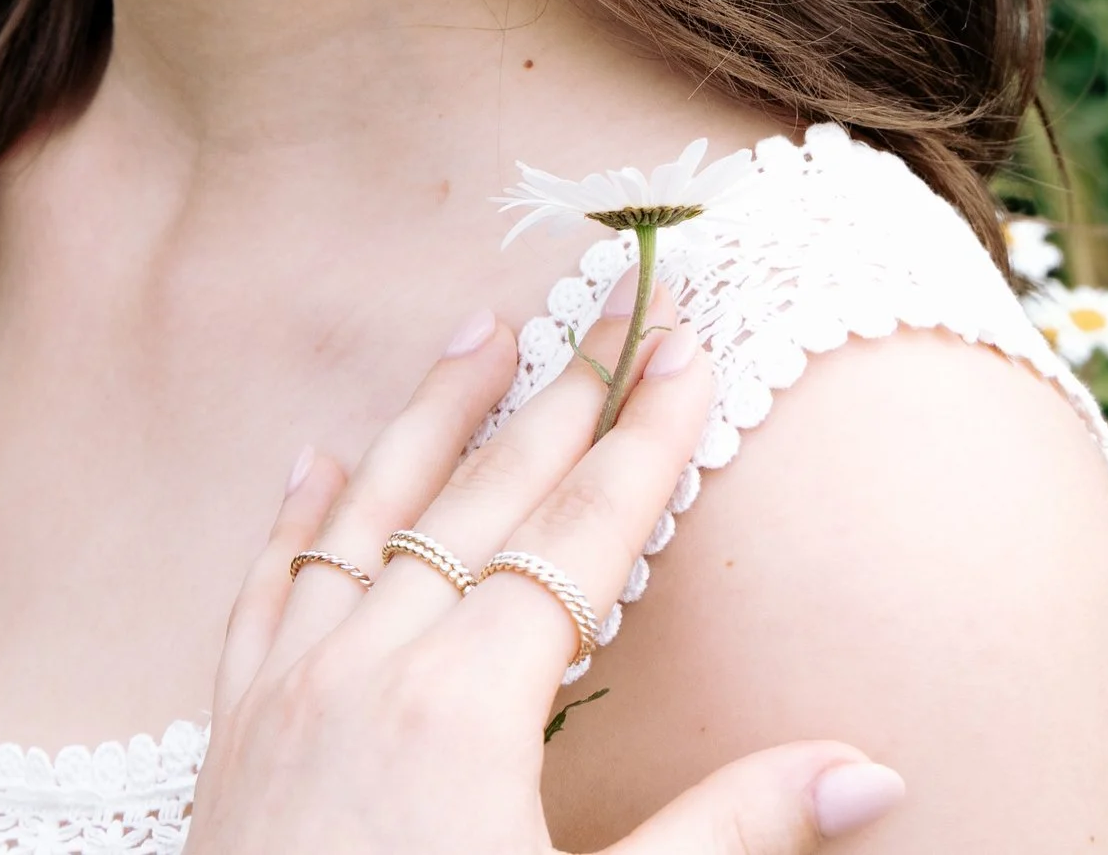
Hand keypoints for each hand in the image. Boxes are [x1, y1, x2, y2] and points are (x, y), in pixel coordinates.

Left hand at [185, 286, 908, 854]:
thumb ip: (729, 834)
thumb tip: (873, 767)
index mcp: (465, 703)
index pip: (581, 536)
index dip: (647, 440)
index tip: (690, 345)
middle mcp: (368, 667)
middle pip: (480, 499)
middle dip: (559, 398)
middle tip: (609, 305)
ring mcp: (288, 690)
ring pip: (367, 517)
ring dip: (428, 419)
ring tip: (479, 329)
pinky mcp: (234, 733)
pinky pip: (268, 592)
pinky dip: (299, 519)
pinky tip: (317, 463)